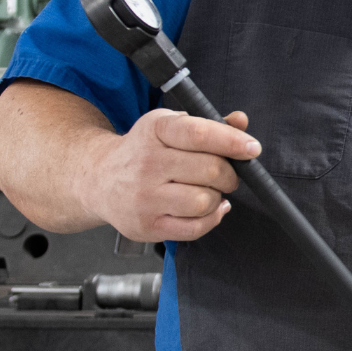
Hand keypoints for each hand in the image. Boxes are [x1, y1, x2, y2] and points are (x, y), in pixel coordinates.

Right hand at [73, 108, 257, 242]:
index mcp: (155, 131)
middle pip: (210, 170)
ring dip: (217, 197)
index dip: (233, 142)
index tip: (252, 149)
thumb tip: (240, 121)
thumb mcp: (170, 127)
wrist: (99, 179)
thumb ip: (209, 125)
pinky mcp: (145, 226)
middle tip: (225, 174)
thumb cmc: (144, 151)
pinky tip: (208, 209)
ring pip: (205, 201)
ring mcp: (144, 197)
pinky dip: (211, 219)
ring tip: (209, 191)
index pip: (200, 134)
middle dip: (229, 174)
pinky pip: (195, 228)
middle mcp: (147, 163)